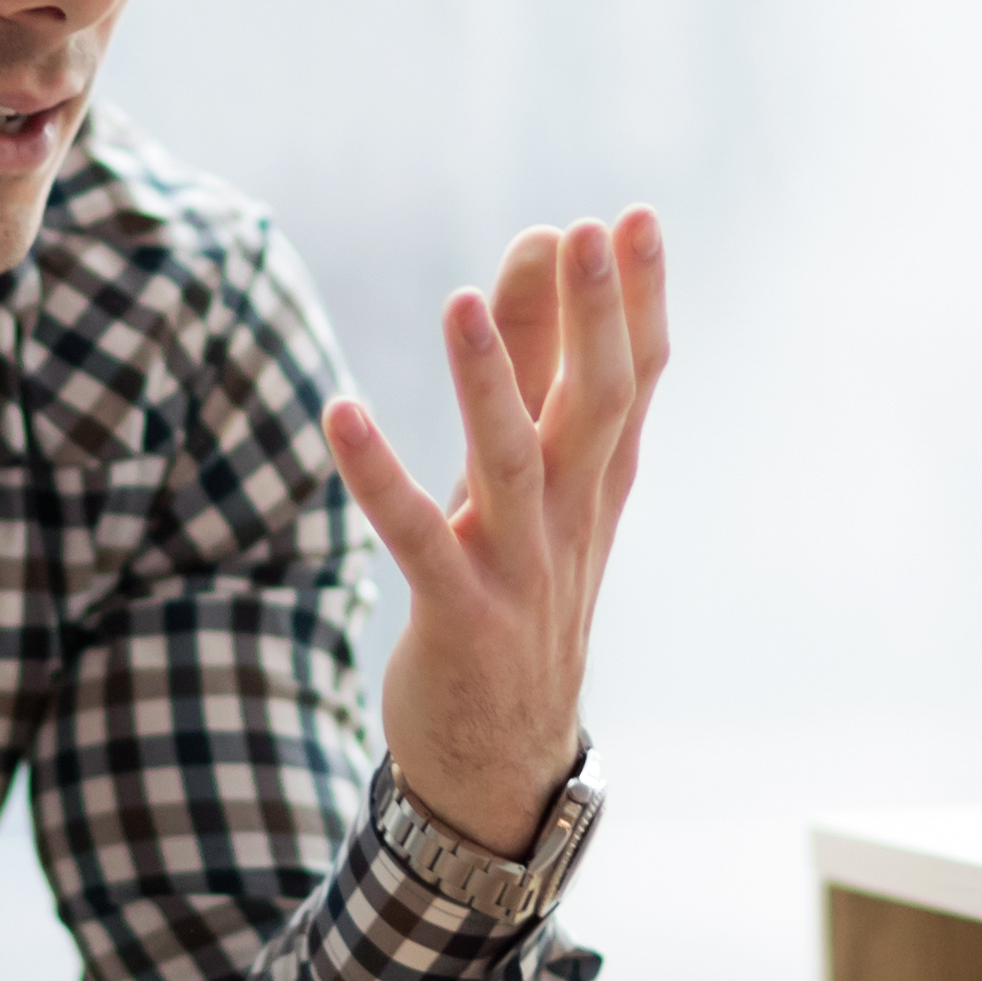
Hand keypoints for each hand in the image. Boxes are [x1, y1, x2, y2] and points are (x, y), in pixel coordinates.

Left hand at [326, 210, 669, 853]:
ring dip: (487, 381)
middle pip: (598, 406)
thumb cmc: (515, 597)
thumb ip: (535, 368)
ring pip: (511, 463)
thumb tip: (539, 252)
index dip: (641, 302)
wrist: (501, 763)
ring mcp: (521, 571)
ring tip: (460, 299)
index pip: (637, 381)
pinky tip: (340, 412)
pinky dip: (378, 475)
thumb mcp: (532, 482)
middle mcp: (572, 520)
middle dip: (598, 319)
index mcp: (597, 485)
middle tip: (591, 233)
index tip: (635, 217)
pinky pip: (416, 537)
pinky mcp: (458, 615)